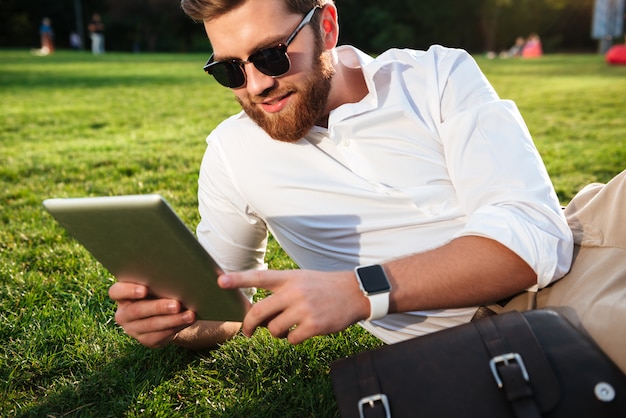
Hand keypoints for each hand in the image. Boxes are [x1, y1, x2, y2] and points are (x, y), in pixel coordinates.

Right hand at [108, 281, 195, 347]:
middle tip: (176, 304)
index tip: (144, 290)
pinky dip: (175, 328)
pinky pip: (159, 336)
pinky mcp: (146, 340)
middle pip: (137, 310)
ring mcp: (133, 329)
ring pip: (151, 325)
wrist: (164, 312)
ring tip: (189, 315)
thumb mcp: (155, 284)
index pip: (116, 292)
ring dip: (172, 320)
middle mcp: (123, 314)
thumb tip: (178, 274)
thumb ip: (158, 280)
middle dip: (158, 307)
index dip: (128, 291)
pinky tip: (187, 321)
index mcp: (122, 295)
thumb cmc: (159, 290)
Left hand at [218, 269, 368, 343]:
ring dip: (276, 333)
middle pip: (258, 311)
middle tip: (247, 332)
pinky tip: (303, 332)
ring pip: (274, 329)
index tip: (219, 280)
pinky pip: (291, 340)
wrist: (355, 293)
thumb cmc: (324, 287)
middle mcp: (294, 292)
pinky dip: (293, 340)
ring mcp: (304, 309)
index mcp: (289, 278)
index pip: (258, 276)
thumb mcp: (302, 279)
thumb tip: (261, 315)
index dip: (237, 279)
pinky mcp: (314, 325)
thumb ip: (281, 290)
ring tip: (287, 329)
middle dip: (249, 325)